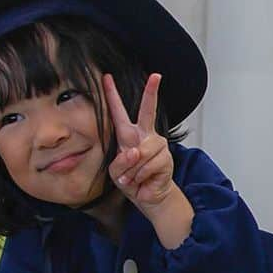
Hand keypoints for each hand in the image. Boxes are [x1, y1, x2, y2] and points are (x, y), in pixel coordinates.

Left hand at [104, 72, 176, 212]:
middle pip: (148, 110)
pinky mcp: (165, 157)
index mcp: (128, 134)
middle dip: (151, 92)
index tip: (107, 77)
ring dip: (133, 169)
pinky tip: (143, 179)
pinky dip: (141, 175)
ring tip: (134, 177)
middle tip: (156, 76)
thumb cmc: (130, 180)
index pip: (118, 112)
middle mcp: (144, 135)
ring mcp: (157, 145)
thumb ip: (120, 162)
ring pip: (140, 152)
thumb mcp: (116, 172)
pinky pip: (148, 164)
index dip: (112, 95)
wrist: (147, 196)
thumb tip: (135, 151)